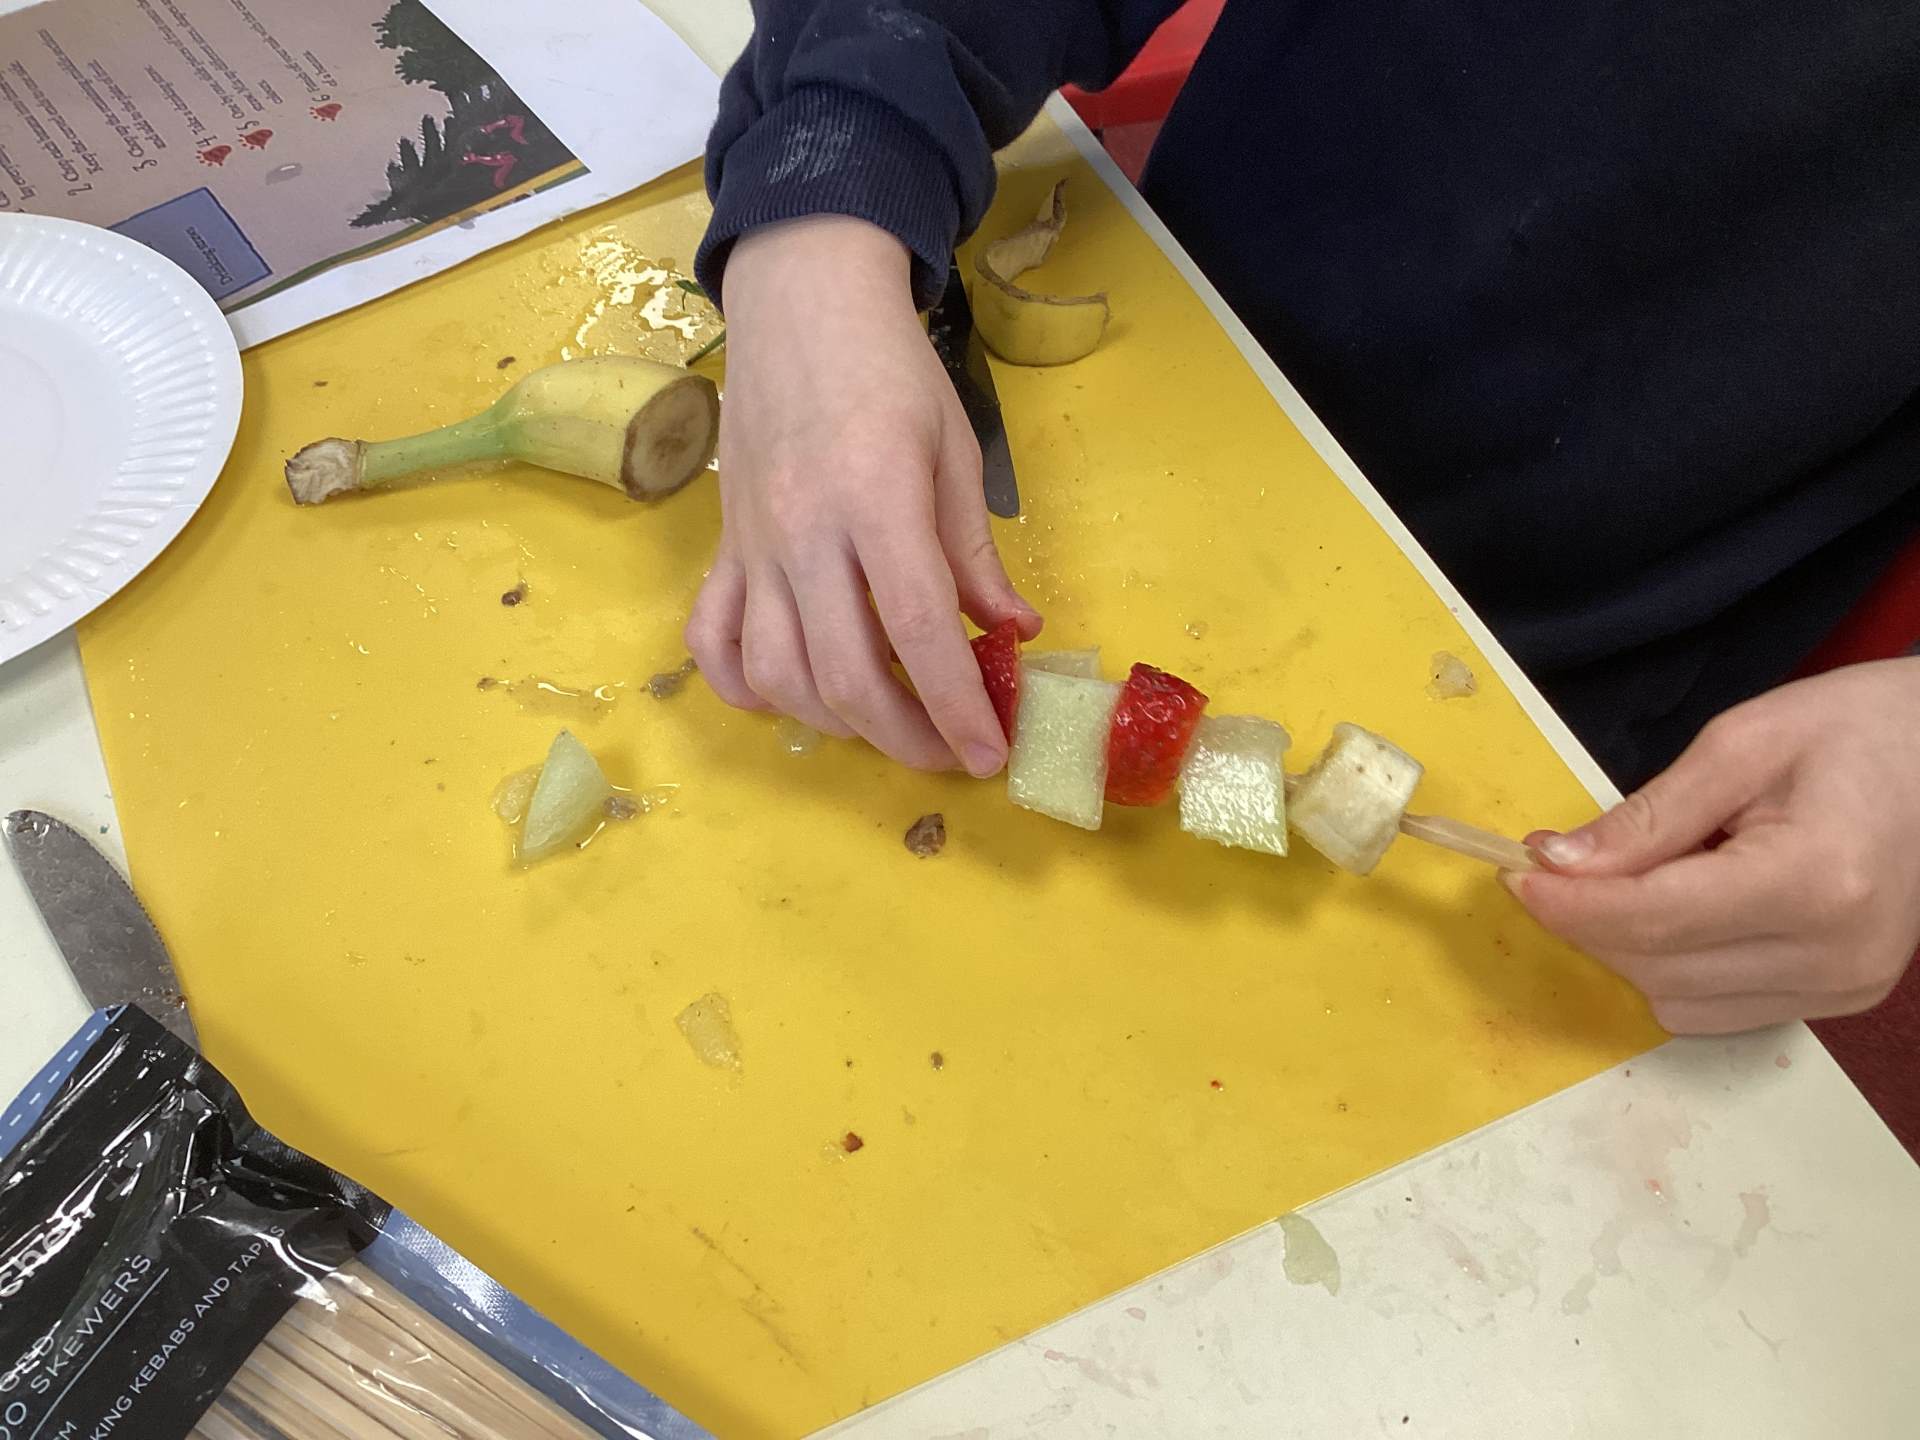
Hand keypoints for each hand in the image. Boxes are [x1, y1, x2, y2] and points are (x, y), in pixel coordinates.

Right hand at [686, 216, 1040, 773]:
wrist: (800, 302)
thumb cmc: (891, 370)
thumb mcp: (955, 450)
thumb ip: (975, 553)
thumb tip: (1013, 633)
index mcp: (876, 499)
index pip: (920, 628)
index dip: (957, 705)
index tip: (990, 753)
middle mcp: (805, 531)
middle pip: (845, 673)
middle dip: (905, 737)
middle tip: (948, 754)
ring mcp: (753, 544)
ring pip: (778, 674)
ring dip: (836, 723)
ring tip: (886, 724)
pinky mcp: (723, 547)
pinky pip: (712, 640)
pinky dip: (746, 688)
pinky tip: (793, 697)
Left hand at [1506, 658, 1919, 1032]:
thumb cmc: (1855, 731)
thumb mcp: (1743, 744)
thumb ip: (1648, 814)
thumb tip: (1559, 863)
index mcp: (1817, 880)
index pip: (1656, 918)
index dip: (1571, 904)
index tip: (1517, 873)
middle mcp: (1835, 955)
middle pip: (1658, 967)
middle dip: (1589, 922)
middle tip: (1553, 866)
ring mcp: (1844, 989)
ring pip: (1677, 1002)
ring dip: (1627, 947)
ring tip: (1637, 876)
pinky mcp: (1841, 1001)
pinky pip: (1715, 1009)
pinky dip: (1671, 966)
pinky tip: (1680, 906)